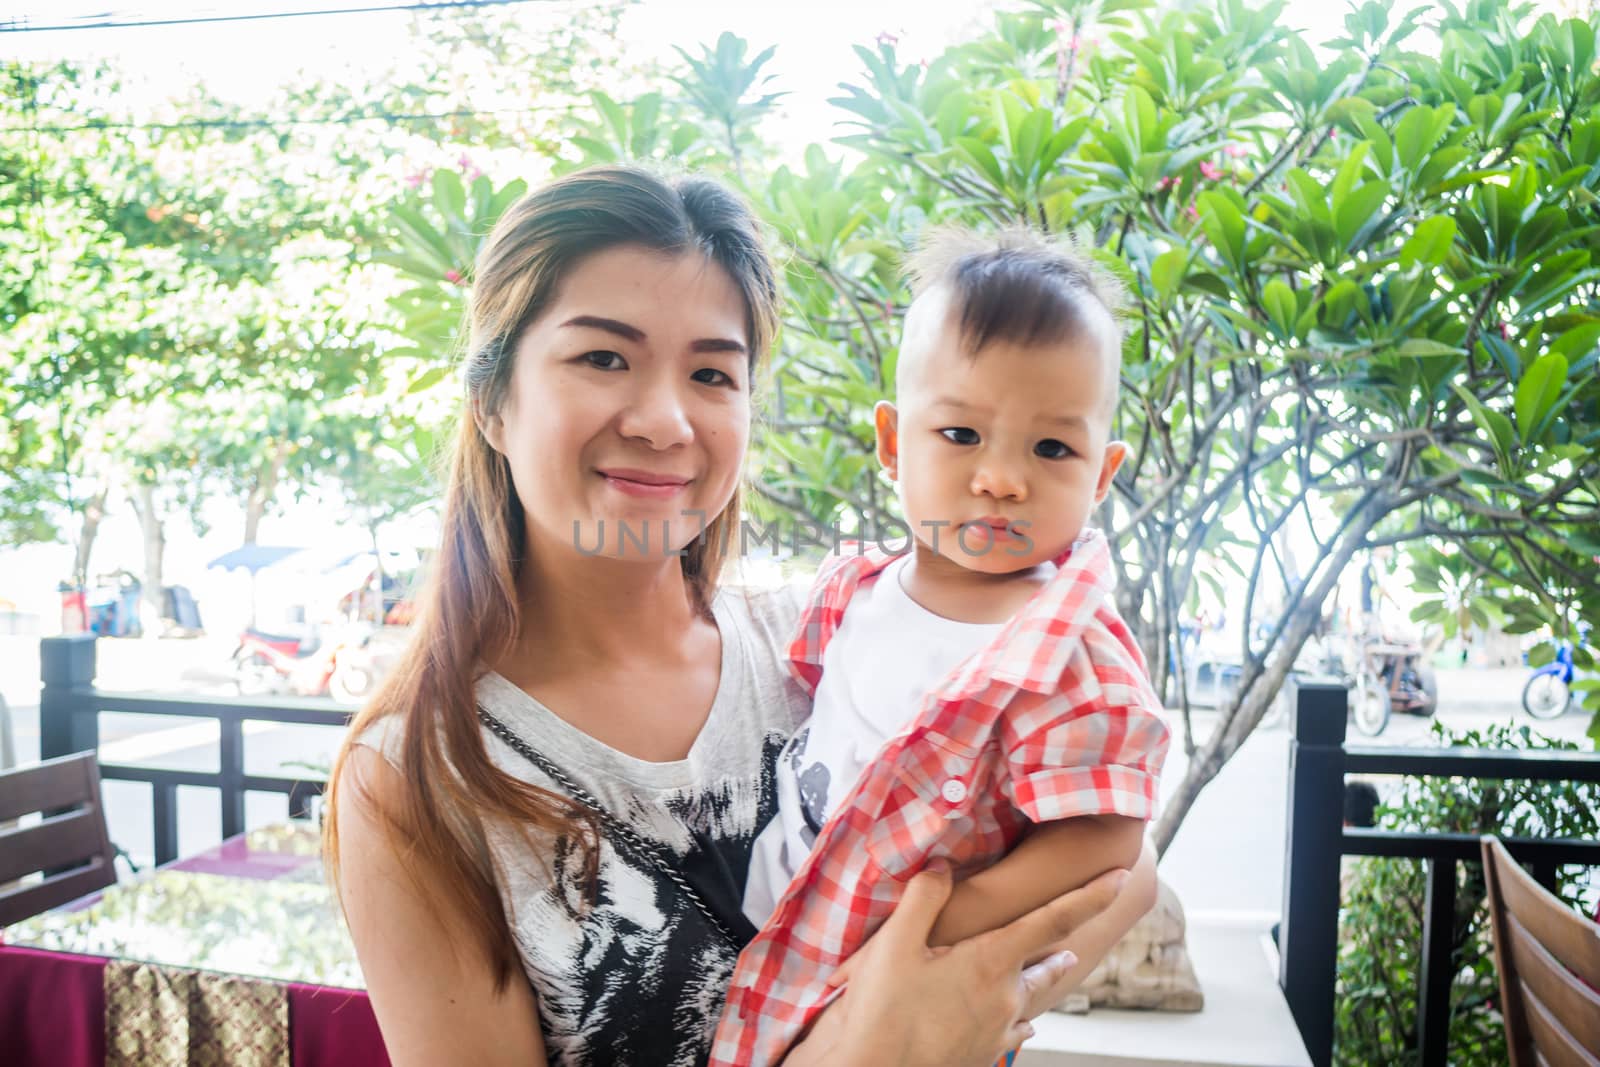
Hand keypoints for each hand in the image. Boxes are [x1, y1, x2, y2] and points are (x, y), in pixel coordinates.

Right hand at [786, 861, 1126, 1066]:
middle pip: (1047, 964)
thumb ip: (924, 898)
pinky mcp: (984, 1056)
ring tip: (1060, 967)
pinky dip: (1021, 1018)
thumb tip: (943, 865)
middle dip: (1062, 945)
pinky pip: (1015, 1031)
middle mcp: (1006, 998)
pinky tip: (1024, 1026)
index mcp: (990, 963)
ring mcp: (998, 1031)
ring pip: (1032, 999)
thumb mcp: (894, 945)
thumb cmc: (883, 1011)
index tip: (1122, 877)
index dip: (1091, 896)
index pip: (1054, 920)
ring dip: (1043, 979)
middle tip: (1082, 928)